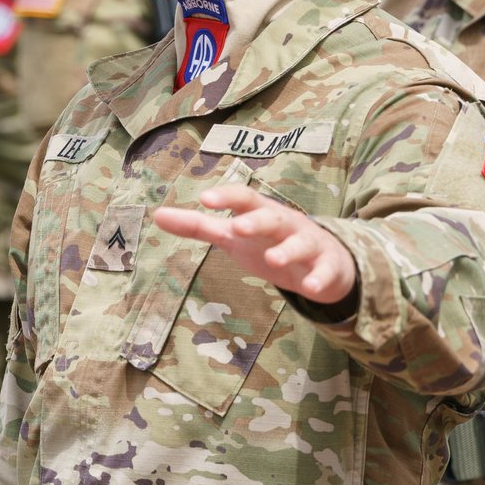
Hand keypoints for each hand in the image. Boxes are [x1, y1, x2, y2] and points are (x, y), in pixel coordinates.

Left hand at [152, 185, 357, 304]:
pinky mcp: (327, 267)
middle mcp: (287, 224)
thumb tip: (157, 215)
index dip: (228, 197)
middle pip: (273, 216)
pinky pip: (325, 272)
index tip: (206, 199)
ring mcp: (309, 244)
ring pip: (301, 243)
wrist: (325, 262)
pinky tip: (310, 287)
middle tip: (239, 227)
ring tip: (274, 260)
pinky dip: (319, 278)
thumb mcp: (234, 236)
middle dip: (258, 221)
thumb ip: (199, 226)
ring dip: (288, 250)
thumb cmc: (270, 243)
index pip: (246, 198)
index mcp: (262, 214)